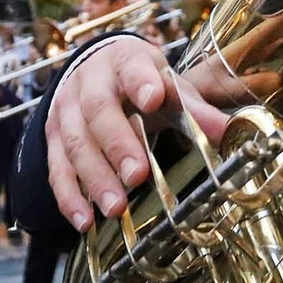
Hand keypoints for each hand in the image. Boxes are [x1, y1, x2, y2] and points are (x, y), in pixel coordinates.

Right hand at [46, 36, 229, 231]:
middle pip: (98, 111)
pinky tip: (85, 221)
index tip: (154, 98)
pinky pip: (57, 170)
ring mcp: (65, 111)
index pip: (131, 67)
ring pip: (75, 144)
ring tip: (116, 208)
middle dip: (117, 144)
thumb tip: (229, 132)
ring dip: (95, 178)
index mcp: (123, 61)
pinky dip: (70, 198)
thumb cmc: (138, 84)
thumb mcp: (167, 88)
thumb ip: (194, 110)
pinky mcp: (53, 140)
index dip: (141, 82)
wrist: (93, 75)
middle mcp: (87, 82)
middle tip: (136, 175)